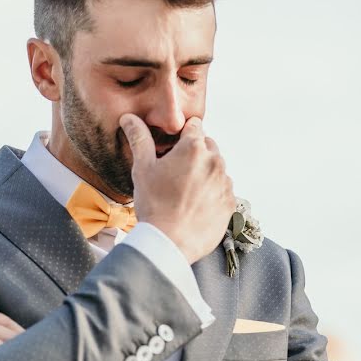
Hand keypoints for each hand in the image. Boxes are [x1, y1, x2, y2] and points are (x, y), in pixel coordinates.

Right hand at [119, 114, 234, 263]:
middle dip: (193, 153)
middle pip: (207, 145)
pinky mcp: (230, 203)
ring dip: (204, 172)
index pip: (193, 125)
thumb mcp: (142, 168)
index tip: (172, 148)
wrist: (169, 243)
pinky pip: (222, 189)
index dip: (180, 135)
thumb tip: (129, 117)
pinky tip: (194, 205)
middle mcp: (215, 161)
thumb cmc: (154, 204)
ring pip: (216, 168)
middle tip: (175, 171)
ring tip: (184, 192)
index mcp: (194, 148)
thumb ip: (139, 138)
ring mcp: (225, 183)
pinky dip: (211, 192)